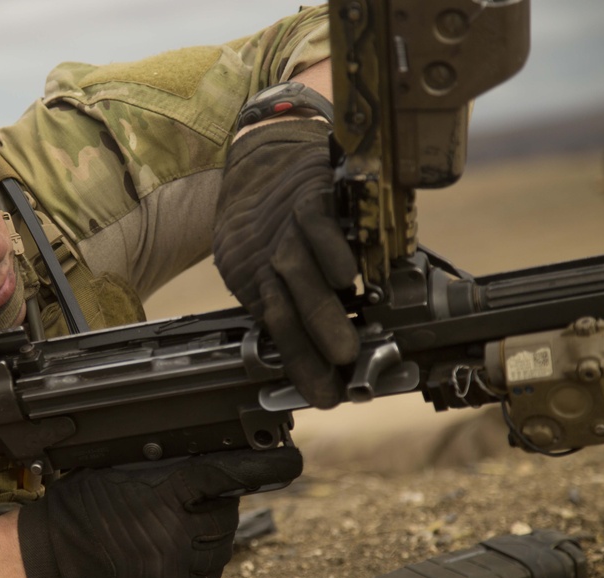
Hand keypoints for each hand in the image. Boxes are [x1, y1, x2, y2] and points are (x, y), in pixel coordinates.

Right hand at [16, 447, 301, 577]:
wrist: (48, 558)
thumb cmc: (76, 508)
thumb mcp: (114, 470)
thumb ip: (158, 465)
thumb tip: (194, 452)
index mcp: (160, 492)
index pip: (223, 473)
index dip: (261, 465)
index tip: (289, 462)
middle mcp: (171, 530)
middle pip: (225, 512)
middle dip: (223, 501)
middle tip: (206, 496)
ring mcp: (170, 565)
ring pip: (220, 547)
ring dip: (215, 533)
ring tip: (191, 523)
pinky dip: (205, 562)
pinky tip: (186, 550)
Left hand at [213, 119, 358, 407]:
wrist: (256, 156)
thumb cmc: (271, 216)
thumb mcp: (263, 258)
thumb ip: (292, 295)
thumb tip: (336, 346)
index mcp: (257, 281)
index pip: (277, 329)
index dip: (300, 364)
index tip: (326, 395)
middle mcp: (269, 258)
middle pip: (286, 306)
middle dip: (312, 343)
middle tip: (340, 369)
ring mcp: (285, 227)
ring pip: (297, 272)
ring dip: (322, 310)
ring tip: (346, 341)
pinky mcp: (306, 194)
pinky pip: (314, 224)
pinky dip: (328, 250)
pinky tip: (346, 275)